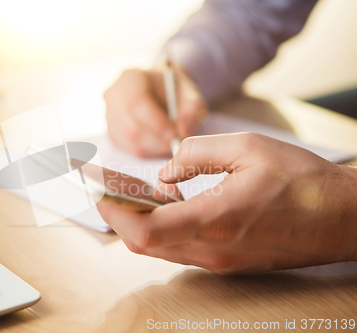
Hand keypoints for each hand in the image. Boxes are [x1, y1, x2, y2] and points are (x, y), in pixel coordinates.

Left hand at [97, 133, 356, 273]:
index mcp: (214, 220)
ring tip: (134, 194)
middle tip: (109, 190)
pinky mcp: (225, 261)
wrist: (340, 218)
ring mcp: (218, 261)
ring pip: (159, 249)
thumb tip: (165, 170)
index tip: (99, 193)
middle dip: (119, 217)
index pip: (144, 231)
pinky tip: (166, 205)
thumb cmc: (302, 182)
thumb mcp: (248, 148)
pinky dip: (161, 229)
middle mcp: (211, 250)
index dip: (114, 214)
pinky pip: (179, 249)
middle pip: (144, 245)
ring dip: (138, 224)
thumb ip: (196, 155)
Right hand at [103, 67, 206, 156]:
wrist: (161, 92)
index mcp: (130, 78)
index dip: (154, 122)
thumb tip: (184, 131)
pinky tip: (161, 144)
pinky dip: (148, 152)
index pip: (135, 101)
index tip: (174, 134)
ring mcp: (109, 116)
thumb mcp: (189, 92)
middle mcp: (113, 96)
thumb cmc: (174, 90)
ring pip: (130, 141)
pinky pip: (128, 149)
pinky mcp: (112, 134)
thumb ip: (193, 107)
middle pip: (130, 126)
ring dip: (154, 148)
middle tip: (177, 144)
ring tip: (172, 143)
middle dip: (157, 140)